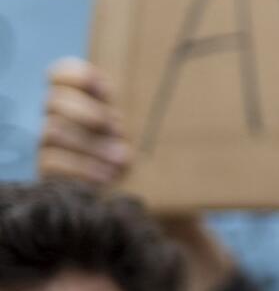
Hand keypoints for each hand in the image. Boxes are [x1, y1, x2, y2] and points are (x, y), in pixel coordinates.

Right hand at [38, 57, 235, 290]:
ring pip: (51, 133)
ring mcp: (59, 151)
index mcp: (95, 102)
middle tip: (120, 129)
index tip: (107, 87)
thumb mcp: (177, 138)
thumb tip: (215, 92)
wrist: (174, 216)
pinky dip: (80, 169)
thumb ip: (175, 114)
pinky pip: (51, 166)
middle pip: (54, 102)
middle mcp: (70, 123)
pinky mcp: (57, 181)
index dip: (76, 75)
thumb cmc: (180, 168)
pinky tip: (109, 179)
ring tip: (124, 158)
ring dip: (88, 143)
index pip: (62, 74)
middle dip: (86, 113)